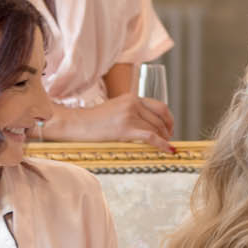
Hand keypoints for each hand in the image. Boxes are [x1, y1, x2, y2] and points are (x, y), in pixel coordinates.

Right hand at [48, 93, 173, 148]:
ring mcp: (130, 115)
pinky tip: (167, 150)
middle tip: (168, 139)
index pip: (159, 106)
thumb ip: (131, 112)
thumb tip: (148, 126)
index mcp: (131, 97)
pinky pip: (151, 137)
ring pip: (156, 128)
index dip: (168, 119)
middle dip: (168, 130)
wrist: (77, 123)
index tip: (169, 128)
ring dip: (164, 138)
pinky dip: (162, 144)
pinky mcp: (126, 128)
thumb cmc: (93, 120)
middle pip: (160, 117)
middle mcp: (133, 103)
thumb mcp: (116, 109)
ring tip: (165, 146)